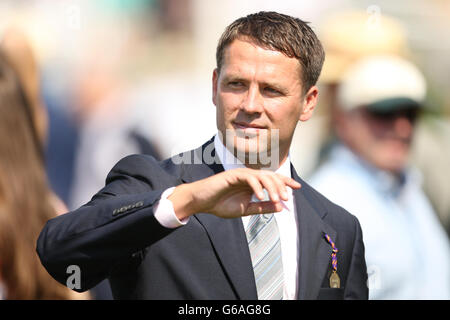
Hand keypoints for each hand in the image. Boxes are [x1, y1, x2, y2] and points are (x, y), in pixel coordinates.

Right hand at [168, 168, 300, 218]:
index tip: (298, 187)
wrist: (201, 202)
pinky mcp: (232, 174)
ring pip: (262, 176)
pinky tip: (260, 197)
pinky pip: (249, 178)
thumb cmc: (220, 204)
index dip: (285, 181)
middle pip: (271, 176)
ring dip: (272, 187)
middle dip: (281, 186)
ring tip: (276, 199)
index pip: (272, 180)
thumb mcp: (245, 209)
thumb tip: (280, 207)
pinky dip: (256, 187)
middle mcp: (249, 176)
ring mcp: (241, 174)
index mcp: (253, 184)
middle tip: (287, 198)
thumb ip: (261, 207)